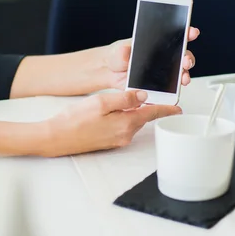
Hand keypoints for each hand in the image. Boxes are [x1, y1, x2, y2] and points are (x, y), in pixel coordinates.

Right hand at [41, 91, 180, 156]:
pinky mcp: (109, 142)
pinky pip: (123, 127)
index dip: (166, 109)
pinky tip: (113, 111)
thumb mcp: (101, 102)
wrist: (56, 138)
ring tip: (126, 99)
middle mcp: (125, 135)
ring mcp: (117, 140)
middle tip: (149, 94)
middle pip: (143, 117)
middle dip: (148, 106)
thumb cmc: (74, 120)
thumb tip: (143, 95)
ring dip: (133, 112)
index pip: (153, 113)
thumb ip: (125, 98)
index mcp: (126, 123)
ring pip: (132, 122)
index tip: (178, 108)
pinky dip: (124, 118)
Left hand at [104, 27, 199, 89]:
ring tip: (183, 79)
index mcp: (157, 44)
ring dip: (185, 76)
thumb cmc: (117, 56)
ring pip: (180, 73)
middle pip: (183, 56)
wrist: (111, 73)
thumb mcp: (119, 51)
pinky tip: (172, 93)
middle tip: (186, 62)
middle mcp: (164, 58)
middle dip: (188, 58)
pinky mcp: (159, 86)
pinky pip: (169, 90)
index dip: (186, 33)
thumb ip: (123, 52)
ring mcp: (163, 72)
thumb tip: (126, 52)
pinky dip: (173, 92)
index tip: (192, 32)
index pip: (176, 36)